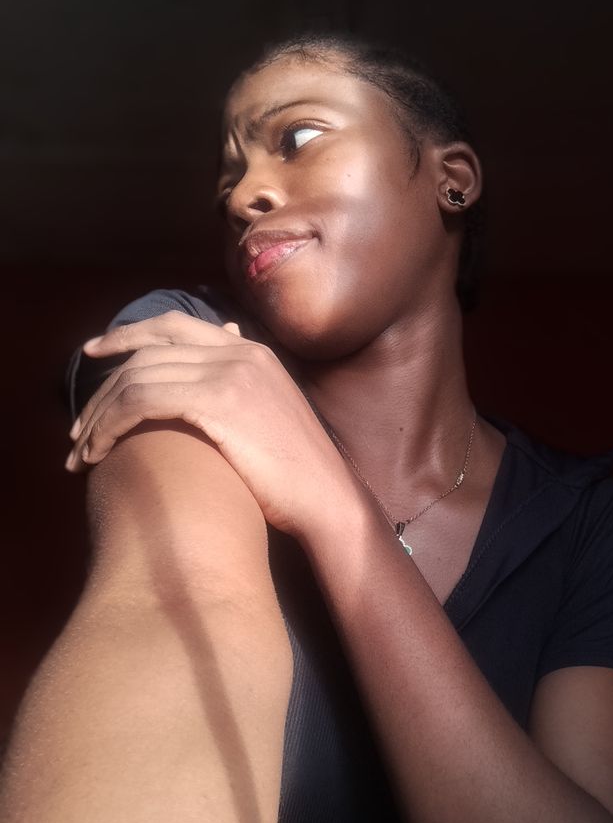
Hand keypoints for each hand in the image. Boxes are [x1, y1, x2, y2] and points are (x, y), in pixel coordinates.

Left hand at [65, 311, 345, 536]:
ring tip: (81, 453)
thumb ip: (242, 382)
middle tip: (76, 428)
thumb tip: (223, 346)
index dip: (126, 335)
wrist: (327, 497)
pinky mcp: (218, 401)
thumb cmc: (297, 470)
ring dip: (98, 417)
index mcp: (250, 351)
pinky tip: (98, 454)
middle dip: (102, 388)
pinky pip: (142, 400)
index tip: (94, 353)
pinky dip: (109, 426)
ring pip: (137, 378)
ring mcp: (229, 373)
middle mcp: (238, 352)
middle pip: (147, 351)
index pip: (173, 325)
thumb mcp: (270, 412)